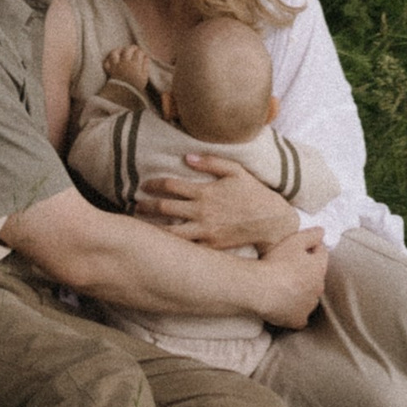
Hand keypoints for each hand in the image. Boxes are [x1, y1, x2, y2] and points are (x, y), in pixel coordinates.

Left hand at [101, 42, 153, 89]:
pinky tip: (111, 59)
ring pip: (114, 53)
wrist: (124, 96)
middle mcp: (124, 62)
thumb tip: (146, 57)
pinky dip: (108, 60)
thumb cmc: (136, 87)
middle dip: (132, 48)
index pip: (138, 53)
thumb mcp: (144, 77)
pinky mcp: (110, 70)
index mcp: (134, 64)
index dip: (141, 52)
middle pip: (127, 50)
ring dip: (118, 50)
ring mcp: (116, 66)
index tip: (142, 53)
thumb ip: (145, 65)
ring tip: (121, 49)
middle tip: (134, 49)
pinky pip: (106, 63)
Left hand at [137, 151, 296, 250]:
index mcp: (205, 192)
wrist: (272, 222)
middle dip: (146, 206)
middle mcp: (202, 213)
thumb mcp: (236, 171)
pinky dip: (172, 245)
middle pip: (164, 209)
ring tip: (141, 226)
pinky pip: (186, 248)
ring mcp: (205, 232)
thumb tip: (187, 157)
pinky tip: (161, 243)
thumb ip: (211, 162)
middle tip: (135, 205)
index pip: (170, 186)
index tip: (144, 185)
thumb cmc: (254, 193)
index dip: (154, 184)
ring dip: (152, 228)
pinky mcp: (211, 247)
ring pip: (170, 232)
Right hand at [254, 228, 328, 328]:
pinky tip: (285, 305)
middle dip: (307, 271)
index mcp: (319, 268)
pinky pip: (300, 315)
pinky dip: (295, 310)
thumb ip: (311, 235)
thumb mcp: (294, 241)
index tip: (298, 248)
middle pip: (316, 276)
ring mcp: (309, 306)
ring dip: (302, 291)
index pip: (322, 253)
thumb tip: (322, 232)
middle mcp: (318, 288)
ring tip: (284, 286)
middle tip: (288, 266)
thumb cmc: (277, 263)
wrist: (260, 289)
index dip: (311, 247)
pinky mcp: (298, 320)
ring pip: (309, 296)